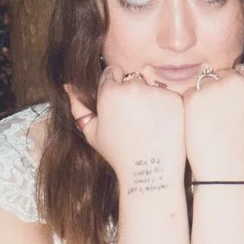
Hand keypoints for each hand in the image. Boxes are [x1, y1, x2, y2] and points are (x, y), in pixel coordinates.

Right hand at [66, 66, 185, 185]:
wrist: (150, 171)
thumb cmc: (118, 154)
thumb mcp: (92, 133)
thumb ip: (79, 107)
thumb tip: (68, 86)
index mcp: (110, 92)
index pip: (112, 72)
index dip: (115, 88)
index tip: (120, 105)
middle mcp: (133, 87)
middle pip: (133, 79)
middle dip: (133, 93)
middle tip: (135, 120)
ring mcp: (156, 92)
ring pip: (151, 87)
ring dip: (150, 99)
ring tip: (148, 125)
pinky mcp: (175, 99)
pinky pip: (168, 96)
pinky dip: (166, 107)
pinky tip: (162, 126)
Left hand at [184, 64, 243, 180]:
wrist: (227, 169)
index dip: (239, 87)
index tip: (235, 103)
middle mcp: (236, 81)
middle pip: (225, 74)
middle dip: (222, 88)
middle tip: (220, 114)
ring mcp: (213, 87)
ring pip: (206, 81)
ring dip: (207, 94)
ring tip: (210, 119)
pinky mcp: (193, 97)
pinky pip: (190, 93)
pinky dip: (192, 105)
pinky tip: (199, 123)